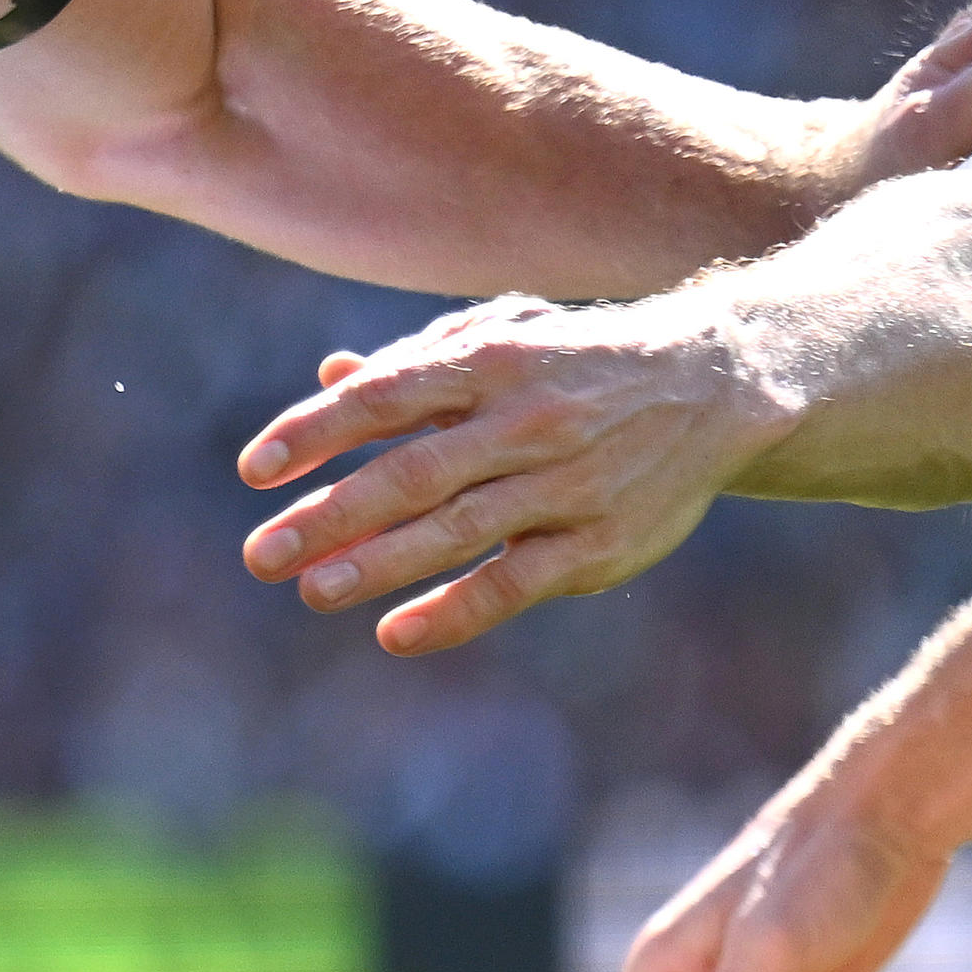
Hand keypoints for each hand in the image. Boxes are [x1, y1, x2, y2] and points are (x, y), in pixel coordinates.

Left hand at [235, 297, 782, 655]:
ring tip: (311, 590)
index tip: (253, 469)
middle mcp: (526, 420)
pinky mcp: (601, 543)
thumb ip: (418, 363)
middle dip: (327, 515)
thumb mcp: (505, 338)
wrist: (718, 385)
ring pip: (455, 532)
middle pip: (410, 474)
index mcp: (492, 361)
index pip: (384, 397)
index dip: (315, 431)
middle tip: (261, 555)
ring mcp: (566, 484)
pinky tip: (397, 633)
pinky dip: (454, 611)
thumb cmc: (583, 360)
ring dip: (376, 566)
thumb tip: (328, 376)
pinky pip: (515, 584)